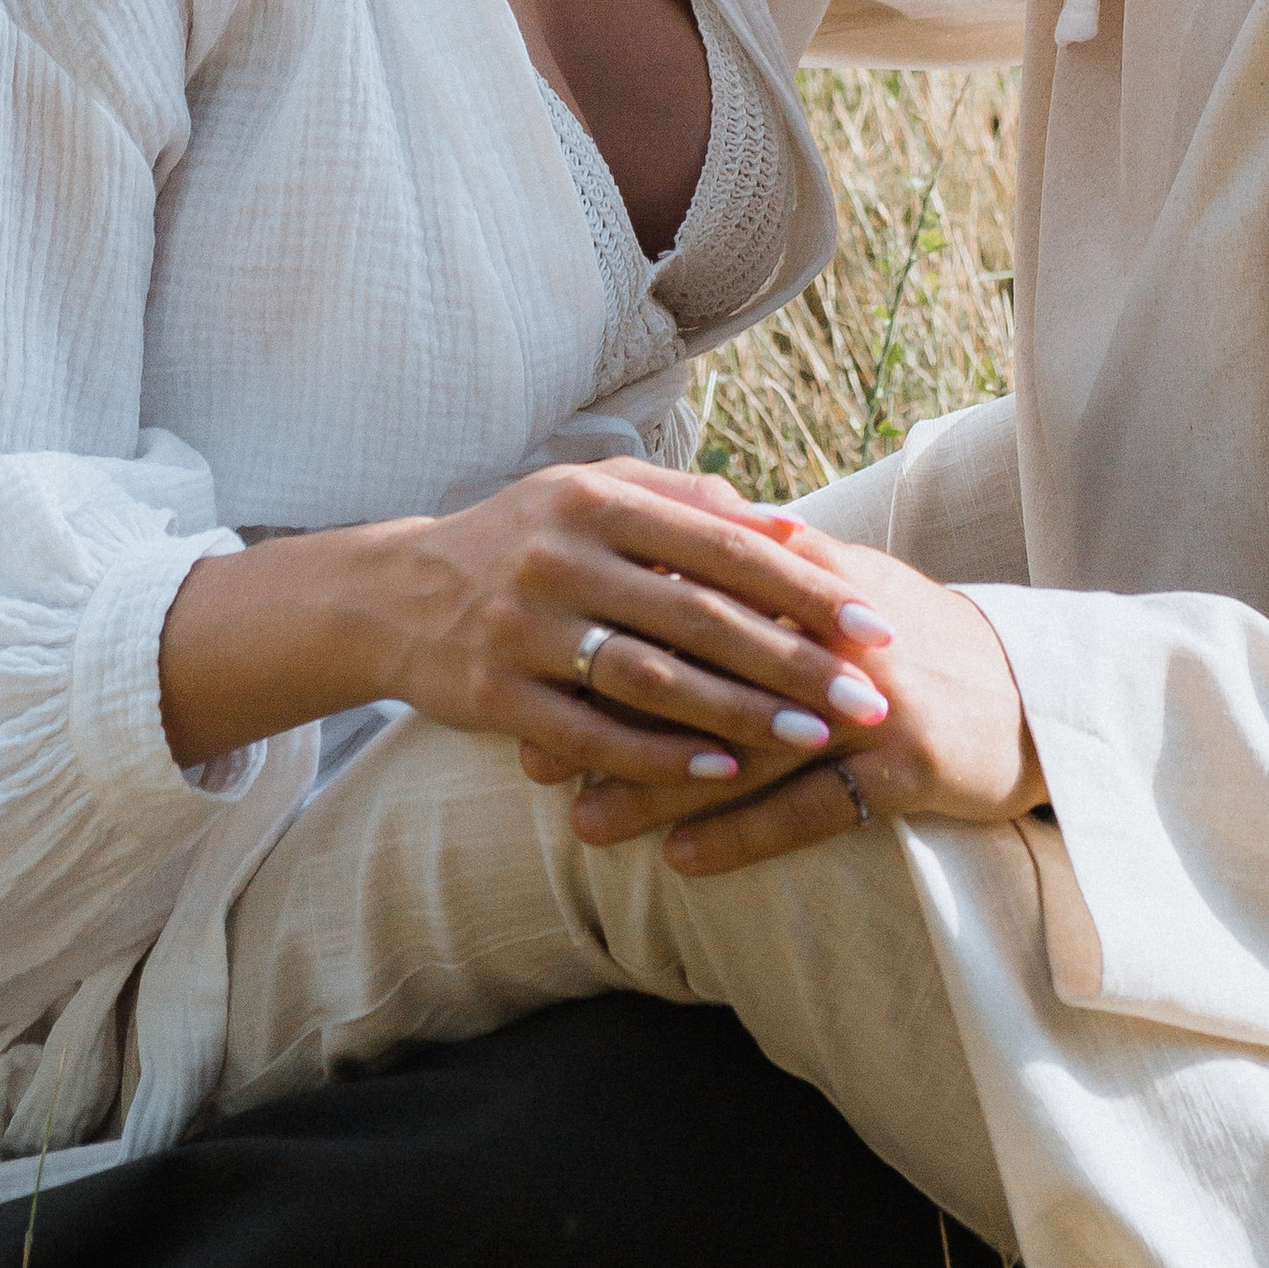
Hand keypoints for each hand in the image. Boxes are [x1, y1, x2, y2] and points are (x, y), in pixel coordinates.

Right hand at [365, 465, 897, 789]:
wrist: (393, 594)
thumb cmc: (522, 540)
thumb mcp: (591, 496)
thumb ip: (687, 505)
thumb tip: (792, 526)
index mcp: (595, 499)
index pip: (723, 544)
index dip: (806, 586)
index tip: (875, 624)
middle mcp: (559, 556)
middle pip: (698, 614)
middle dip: (792, 659)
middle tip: (867, 697)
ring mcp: (522, 626)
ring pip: (650, 677)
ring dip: (739, 712)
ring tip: (813, 738)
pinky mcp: (494, 693)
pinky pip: (591, 733)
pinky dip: (660, 755)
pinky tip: (721, 771)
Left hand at [541, 526, 1043, 876]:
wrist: (1043, 696)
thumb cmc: (921, 643)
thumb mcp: (848, 588)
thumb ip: (763, 561)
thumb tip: (667, 535)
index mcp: (812, 581)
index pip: (693, 596)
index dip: (611, 633)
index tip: (539, 667)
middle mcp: (836, 637)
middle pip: (703, 674)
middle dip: (611, 719)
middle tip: (530, 757)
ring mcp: (874, 703)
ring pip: (744, 747)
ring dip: (658, 788)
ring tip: (584, 823)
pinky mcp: (908, 767)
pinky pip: (812, 807)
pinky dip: (743, 835)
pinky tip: (682, 862)